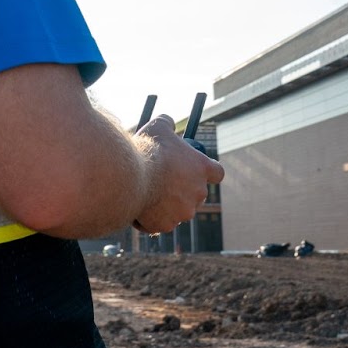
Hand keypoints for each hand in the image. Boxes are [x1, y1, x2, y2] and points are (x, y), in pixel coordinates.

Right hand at [130, 115, 225, 233]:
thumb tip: (168, 121)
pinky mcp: (166, 226)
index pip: (217, 173)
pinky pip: (159, 223)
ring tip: (145, 192)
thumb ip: (168, 124)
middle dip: (182, 190)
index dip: (207, 172)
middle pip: (196, 194)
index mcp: (201, 168)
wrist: (131, 175)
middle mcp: (198, 193)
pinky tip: (137, 206)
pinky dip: (149, 218)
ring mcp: (183, 212)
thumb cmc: (147, 150)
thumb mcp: (158, 127)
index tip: (195, 169)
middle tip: (163, 181)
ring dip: (165, 204)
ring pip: (177, 210)